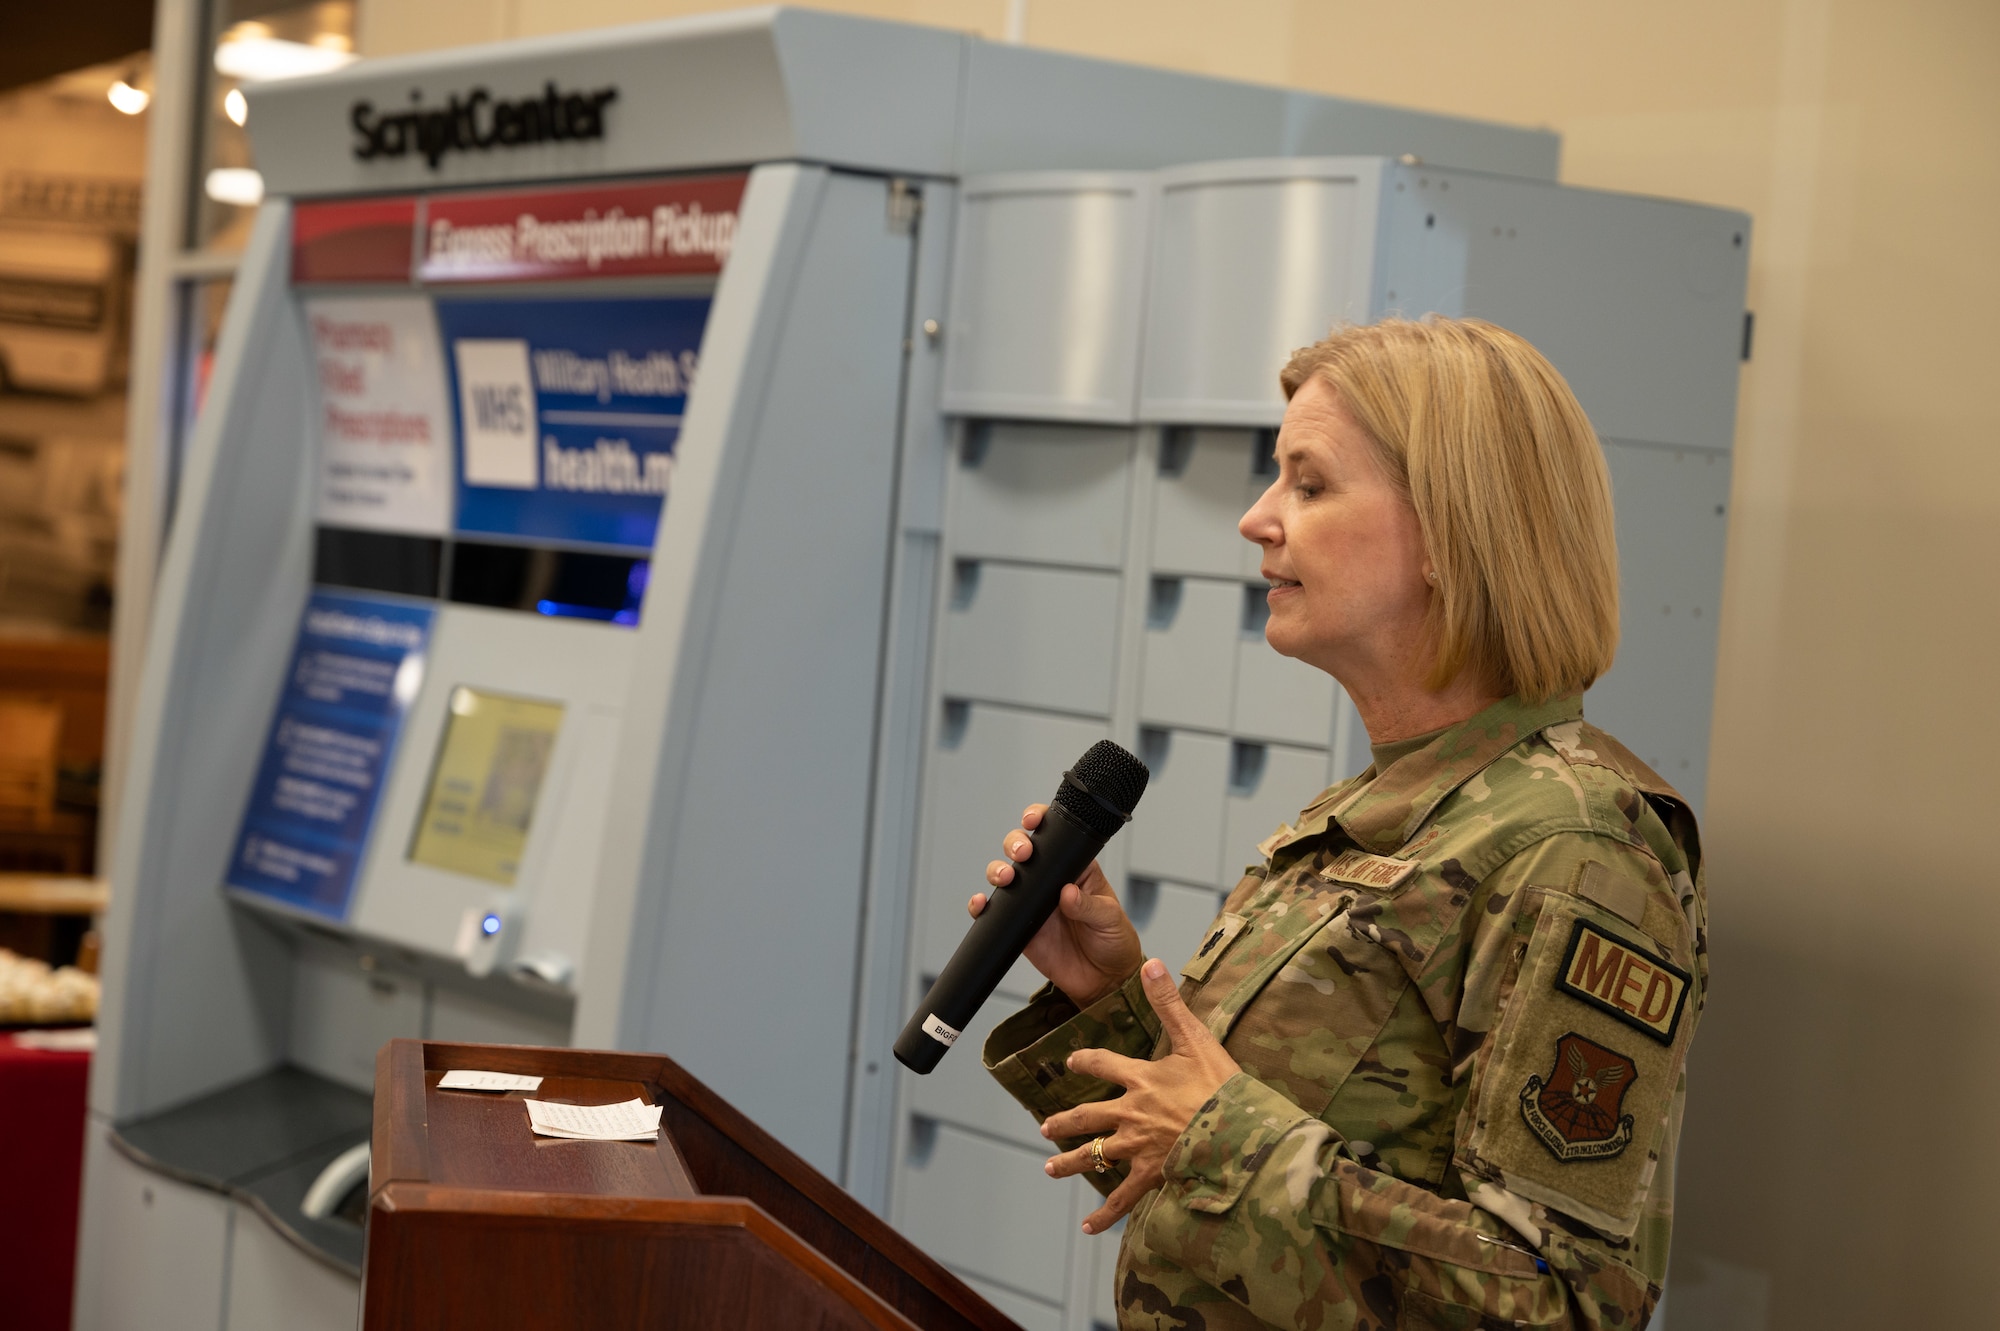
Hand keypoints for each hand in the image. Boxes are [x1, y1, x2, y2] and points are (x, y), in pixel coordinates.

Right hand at [969, 803, 1141, 1008]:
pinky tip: (981, 904)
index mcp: (1075, 868)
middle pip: (1023, 850)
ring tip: (1006, 877)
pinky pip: (993, 912)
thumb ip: (1088, 906)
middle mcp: (1050, 880)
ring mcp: (1032, 902)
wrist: (1103, 981)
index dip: (1040, 821)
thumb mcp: (1110, 919)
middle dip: (1015, 843)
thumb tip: (1067, 893)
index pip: (1055, 837)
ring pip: (1005, 875)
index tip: (1033, 820)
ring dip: (998, 870)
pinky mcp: (1019, 927)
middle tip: (1022, 853)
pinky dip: (981, 906)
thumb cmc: (1114, 942)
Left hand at [1038, 959, 1241, 1233]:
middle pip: (1087, 1116)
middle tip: (1044, 1127)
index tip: (1071, 1060)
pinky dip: (1105, 1216)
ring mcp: (1138, 1147)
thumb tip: (1150, 963)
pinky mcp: (1151, 1175)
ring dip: (1070, 1162)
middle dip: (1063, 1121)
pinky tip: (1088, 1228)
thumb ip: (1169, 1002)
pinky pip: (1122, 1199)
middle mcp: (1131, 1113)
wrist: (1239, 1130)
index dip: (1085, 1059)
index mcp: (1141, 1078)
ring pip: (1094, 1156)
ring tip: (1049, 1167)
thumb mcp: (1195, 1037)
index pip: (1102, 1063)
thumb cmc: (1221, 1085)